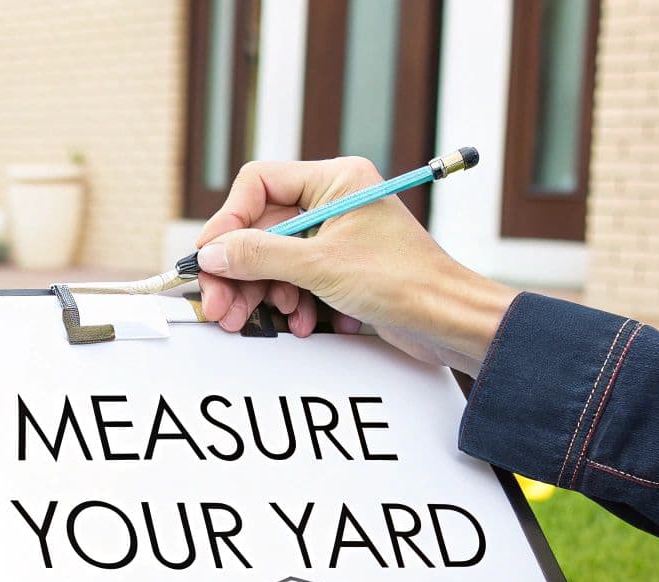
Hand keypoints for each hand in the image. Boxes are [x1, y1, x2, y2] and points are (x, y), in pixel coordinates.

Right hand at [194, 157, 517, 374]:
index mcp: (335, 181)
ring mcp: (336, 236)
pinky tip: (302, 323)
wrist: (449, 321)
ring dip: (264, 293)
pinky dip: (292, 304)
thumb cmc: (406, 282)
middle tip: (220, 305)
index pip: (258, 185)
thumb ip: (260, 256)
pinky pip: (296, 280)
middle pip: (260, 229)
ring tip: (264, 320)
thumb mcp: (321, 267)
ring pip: (274, 259)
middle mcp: (333, 202)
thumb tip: (212, 254)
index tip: (209, 258)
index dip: (228, 222)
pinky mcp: (340, 268)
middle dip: (240, 271)